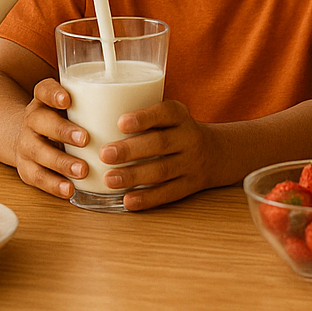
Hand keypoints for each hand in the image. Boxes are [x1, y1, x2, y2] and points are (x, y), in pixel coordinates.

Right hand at [11, 78, 91, 199]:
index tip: (68, 99)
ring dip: (61, 162)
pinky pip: (36, 177)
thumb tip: (146, 94)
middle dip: (62, 131)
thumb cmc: (66, 118)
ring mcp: (26, 144)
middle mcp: (32, 120)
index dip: (53, 94)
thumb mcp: (76, 105)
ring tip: (82, 170)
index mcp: (44, 100)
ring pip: (38, 152)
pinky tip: (70, 189)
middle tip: (85, 138)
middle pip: (40, 121)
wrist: (32, 137)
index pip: (43, 90)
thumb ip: (99, 101)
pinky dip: (53, 184)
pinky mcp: (26, 168)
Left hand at [99, 100, 224, 211]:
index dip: (144, 118)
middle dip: (131, 150)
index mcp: (181, 116)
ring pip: (163, 170)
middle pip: (161, 143)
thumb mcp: (170, 114)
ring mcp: (191, 163)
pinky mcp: (190, 186)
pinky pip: (168, 193)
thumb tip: (95, 110)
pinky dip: (147, 199)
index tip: (120, 122)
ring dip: (134, 176)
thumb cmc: (177, 130)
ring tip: (110, 179)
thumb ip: (143, 112)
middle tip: (105, 154)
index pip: (165, 113)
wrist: (217, 153)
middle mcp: (189, 138)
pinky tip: (127, 201)